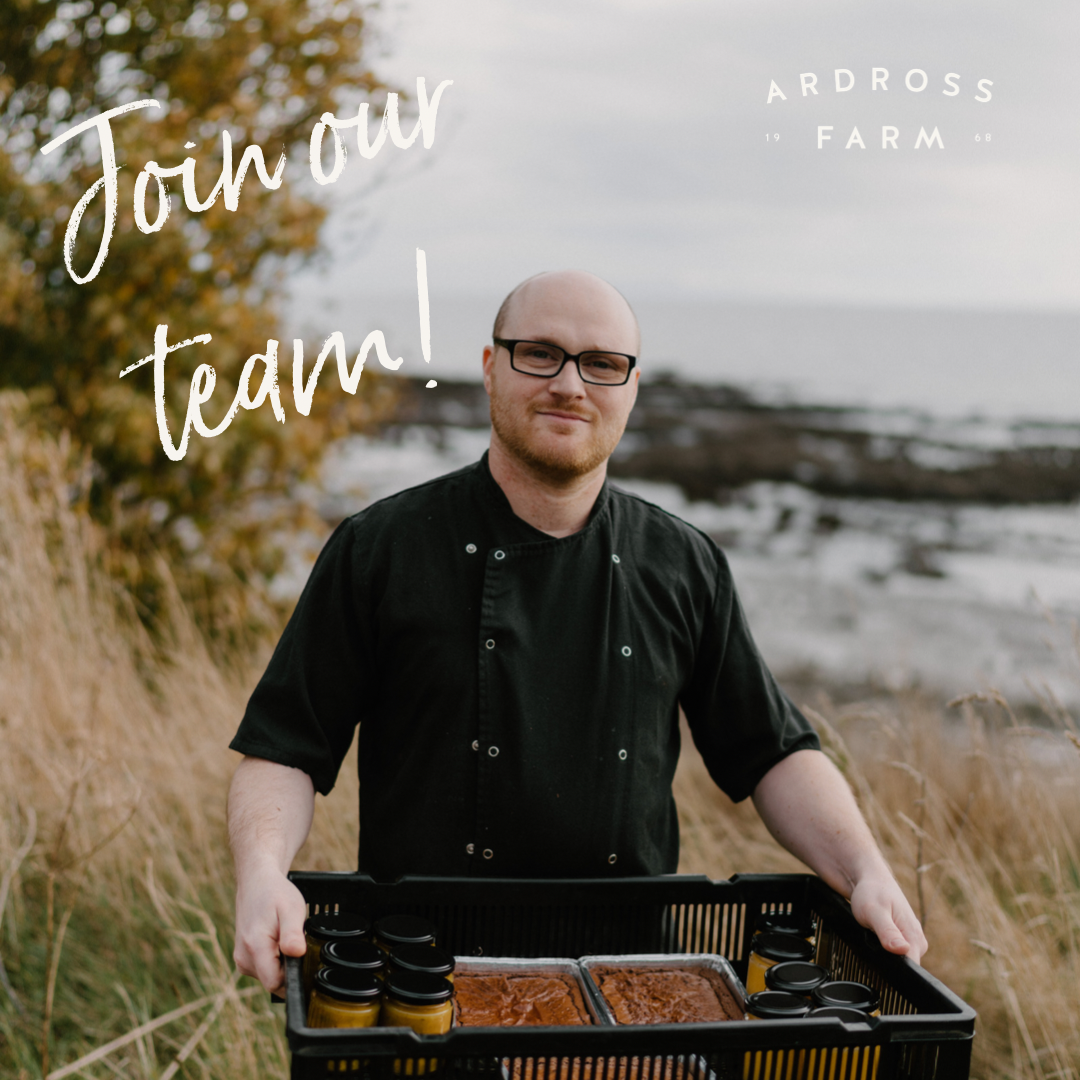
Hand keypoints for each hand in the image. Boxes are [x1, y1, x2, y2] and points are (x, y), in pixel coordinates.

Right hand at [233, 858, 307, 994]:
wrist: (257, 884)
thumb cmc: (275, 894)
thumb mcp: (291, 909)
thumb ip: (292, 934)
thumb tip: (297, 953)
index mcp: (255, 948)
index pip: (275, 983)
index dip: (293, 977)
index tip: (301, 957)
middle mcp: (243, 958)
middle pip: (273, 981)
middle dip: (288, 968)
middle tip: (293, 941)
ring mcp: (241, 960)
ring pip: (269, 976)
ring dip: (281, 963)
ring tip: (284, 938)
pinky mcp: (243, 959)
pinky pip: (264, 969)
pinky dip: (274, 960)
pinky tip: (277, 941)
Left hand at [849, 871, 927, 963]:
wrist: (869, 879)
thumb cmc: (871, 892)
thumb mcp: (874, 912)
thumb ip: (888, 932)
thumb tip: (903, 950)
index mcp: (915, 936)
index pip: (912, 969)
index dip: (896, 971)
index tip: (879, 961)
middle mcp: (917, 941)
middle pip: (904, 967)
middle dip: (886, 962)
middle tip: (871, 941)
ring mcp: (910, 940)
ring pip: (898, 961)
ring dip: (883, 955)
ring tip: (872, 936)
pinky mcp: (902, 939)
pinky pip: (894, 954)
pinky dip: (882, 949)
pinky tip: (874, 937)